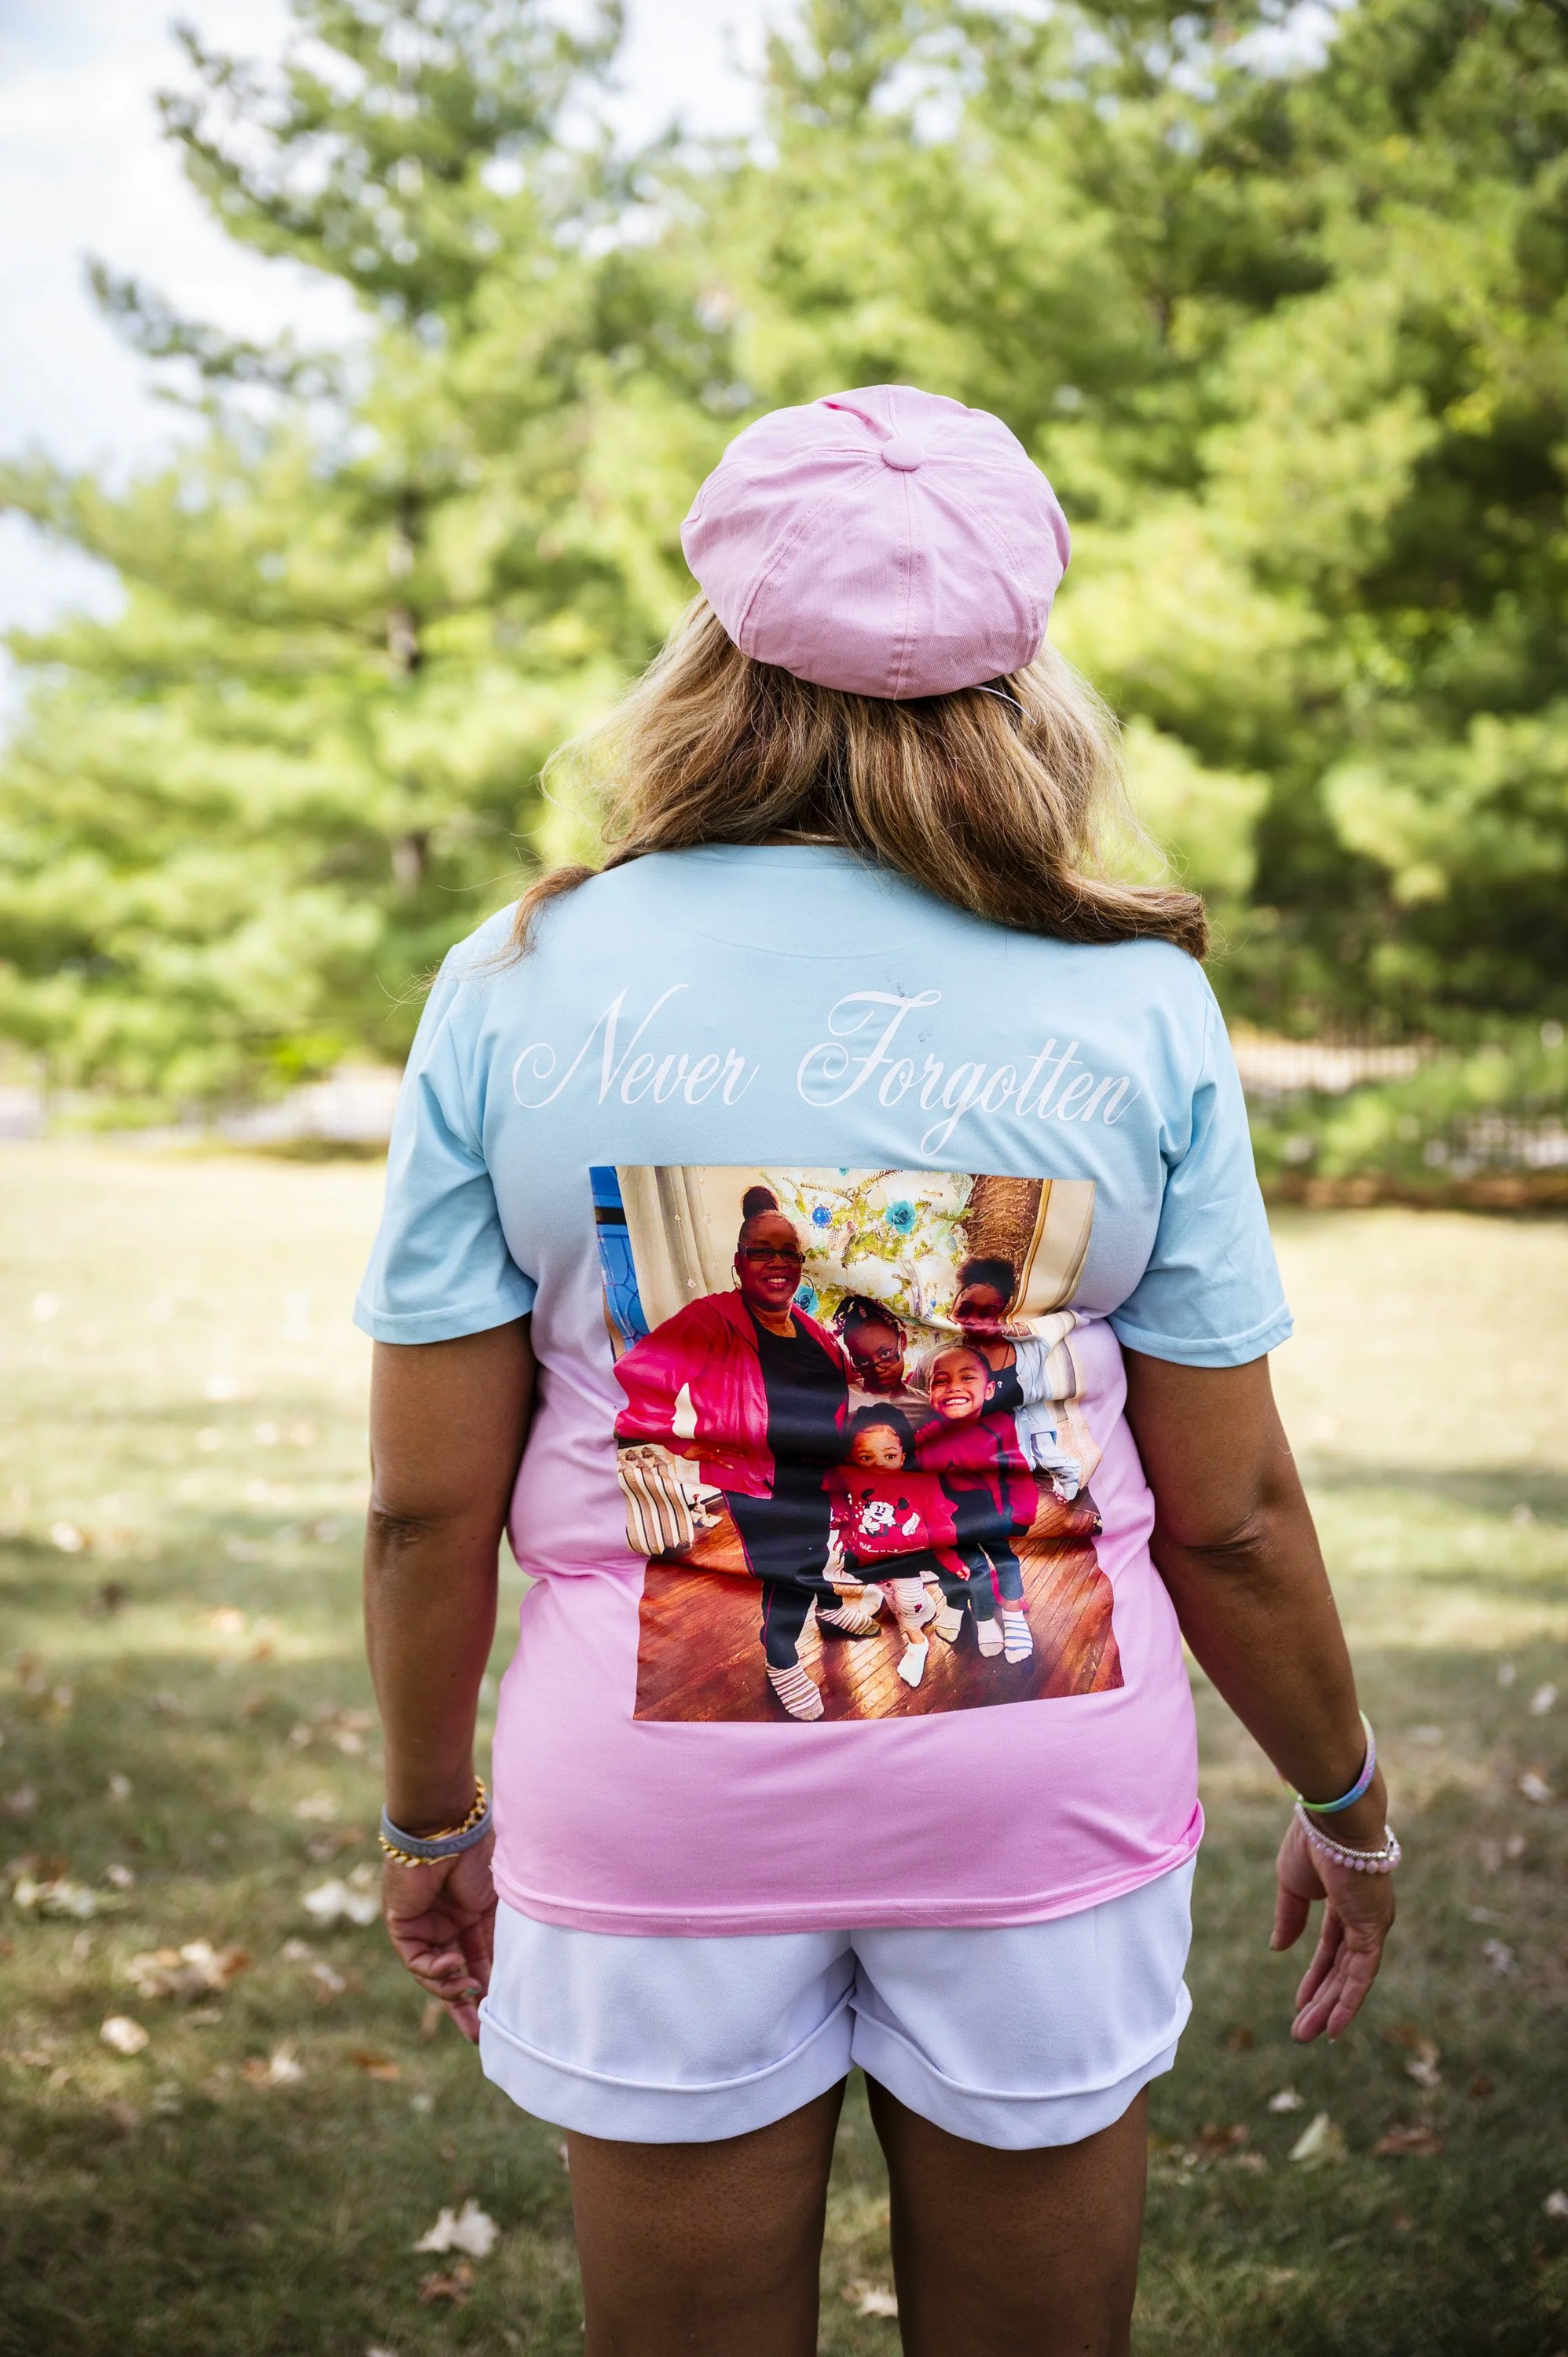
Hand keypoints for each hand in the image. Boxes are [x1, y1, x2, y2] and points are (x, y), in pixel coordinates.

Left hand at [382, 1835, 496, 2044]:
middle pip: (455, 1976)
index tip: (502, 2020)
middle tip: (479, 2036)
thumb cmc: (483, 1855)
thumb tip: (512, 1979)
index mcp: (475, 1915)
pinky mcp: (402, 1923)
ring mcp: (425, 1924)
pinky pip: (416, 1960)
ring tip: (470, 1992)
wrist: (449, 1826)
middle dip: (465, 2007)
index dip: (490, 1990)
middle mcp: (448, 1923)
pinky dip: (434, 1970)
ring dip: (451, 1990)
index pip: (482, 1962)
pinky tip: (454, 1965)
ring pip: (433, 1974)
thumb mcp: (500, 1905)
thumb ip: (501, 1939)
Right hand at [1271, 1811, 1395, 2040]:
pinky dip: (1349, 2001)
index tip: (1299, 2001)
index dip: (1315, 1976)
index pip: (1331, 1949)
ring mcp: (1371, 1925)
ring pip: (1350, 1978)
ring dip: (1329, 2007)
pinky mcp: (1373, 1929)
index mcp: (1346, 1902)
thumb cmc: (1312, 1841)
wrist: (1333, 1819)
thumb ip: (1289, 1917)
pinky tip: (1335, 2025)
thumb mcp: (1291, 1884)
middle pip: (1342, 1970)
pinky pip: (1362, 1973)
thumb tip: (1279, 1948)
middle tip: (1301, 2030)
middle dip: (1320, 2000)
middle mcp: (1364, 1919)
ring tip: (1308, 2034)